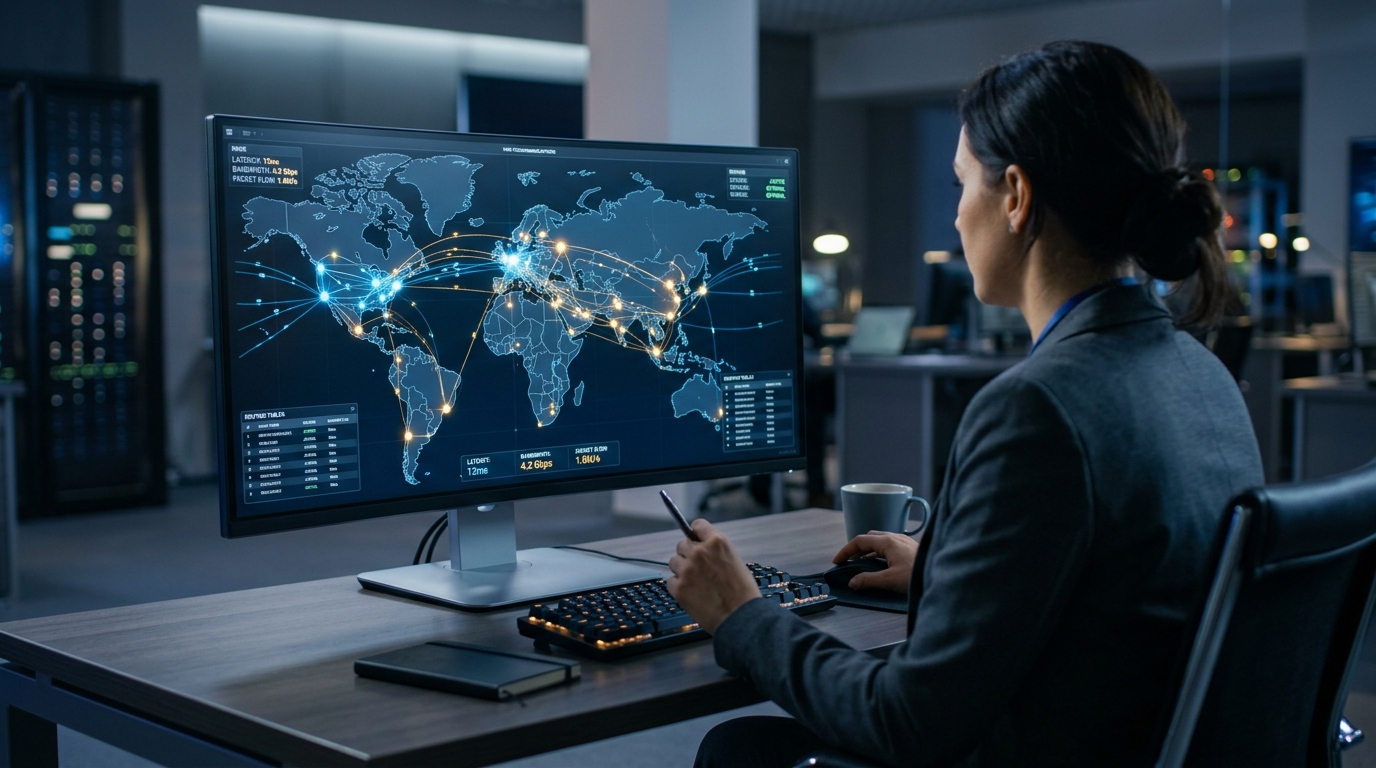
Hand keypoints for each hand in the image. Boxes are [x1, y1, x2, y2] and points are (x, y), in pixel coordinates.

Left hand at [666, 519, 761, 633]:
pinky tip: (692, 595)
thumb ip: (716, 552)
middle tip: (699, 570)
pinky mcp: (678, 588)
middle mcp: (699, 552)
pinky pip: (671, 581)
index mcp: (717, 542)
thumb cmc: (743, 593)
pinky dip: (678, 588)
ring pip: (674, 562)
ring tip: (696, 584)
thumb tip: (703, 550)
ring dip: (682, 570)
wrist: (740, 618)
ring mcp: (687, 569)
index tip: (696, 540)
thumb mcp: (735, 562)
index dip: (696, 534)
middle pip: (682, 545)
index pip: (697, 525)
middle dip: (688, 555)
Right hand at [832, 532, 920, 592]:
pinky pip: (888, 545)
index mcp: (887, 541)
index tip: (837, 561)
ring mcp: (904, 541)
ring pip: (879, 541)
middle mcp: (895, 537)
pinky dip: (878, 553)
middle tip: (847, 561)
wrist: (943, 574)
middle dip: (856, 548)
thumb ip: (868, 580)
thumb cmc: (917, 575)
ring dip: (867, 550)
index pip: (859, 540)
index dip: (845, 550)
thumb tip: (852, 582)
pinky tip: (880, 563)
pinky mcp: (910, 548)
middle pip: (869, 538)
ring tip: (860, 563)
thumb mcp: (890, 580)